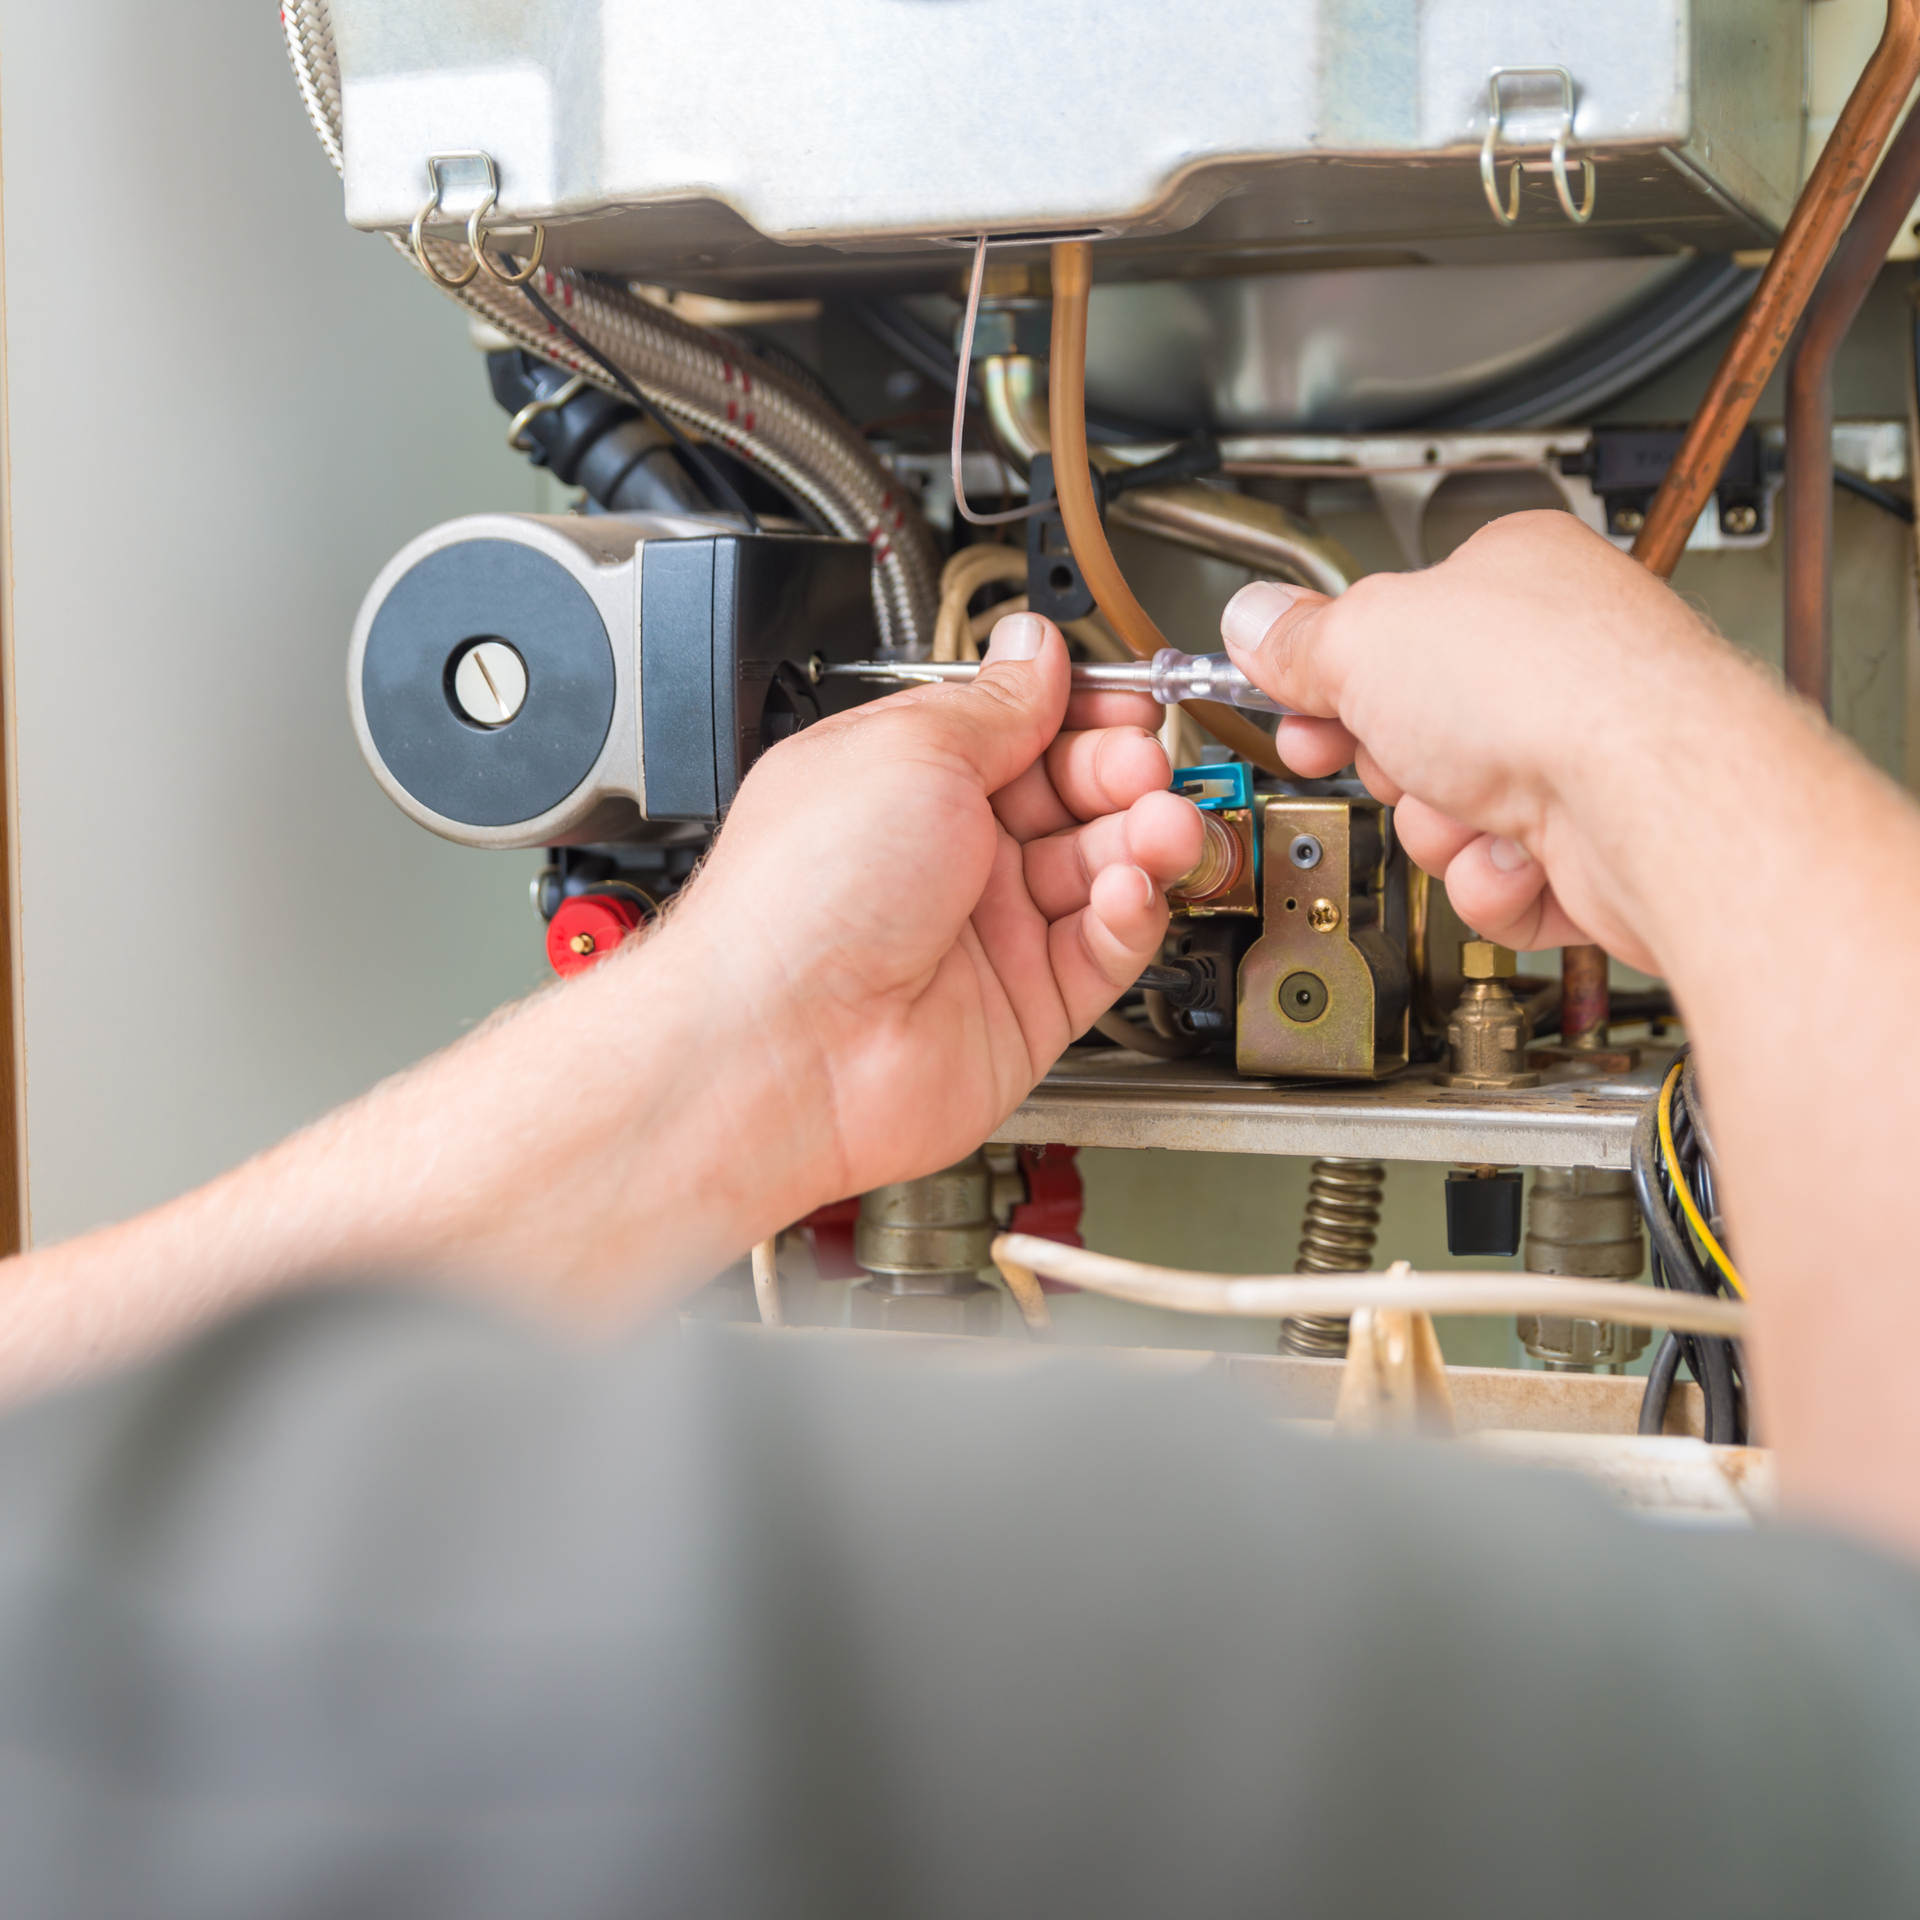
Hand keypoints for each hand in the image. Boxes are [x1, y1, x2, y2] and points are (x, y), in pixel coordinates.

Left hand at [652, 610, 1202, 1206]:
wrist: (784, 1045)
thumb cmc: (802, 898)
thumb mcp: (910, 749)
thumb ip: (995, 704)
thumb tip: (1035, 649)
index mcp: (905, 779)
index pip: (1019, 729)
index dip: (1080, 712)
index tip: (1127, 702)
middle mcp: (946, 854)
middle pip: (1072, 796)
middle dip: (1121, 772)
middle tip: (1142, 765)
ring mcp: (988, 932)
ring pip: (1100, 870)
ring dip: (1142, 839)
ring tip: (1159, 825)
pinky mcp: (1026, 1007)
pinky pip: (1104, 950)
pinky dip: (1129, 916)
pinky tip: (1126, 891)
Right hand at [1219, 510, 1760, 968]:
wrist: (1652, 801)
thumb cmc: (1550, 691)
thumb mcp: (1366, 640)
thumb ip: (1298, 640)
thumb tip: (1252, 622)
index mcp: (1511, 576)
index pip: (1393, 625)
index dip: (1329, 671)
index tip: (1291, 699)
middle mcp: (1557, 659)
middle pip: (1414, 729)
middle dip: (1389, 762)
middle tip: (1384, 755)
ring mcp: (1582, 754)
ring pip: (1448, 814)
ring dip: (1439, 827)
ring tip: (1472, 806)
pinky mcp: (1597, 846)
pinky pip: (1497, 879)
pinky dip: (1493, 881)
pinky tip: (1519, 853)